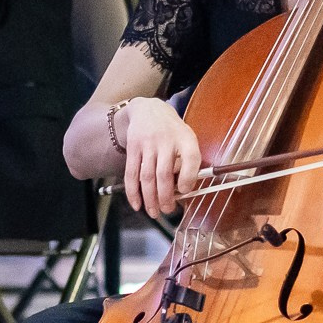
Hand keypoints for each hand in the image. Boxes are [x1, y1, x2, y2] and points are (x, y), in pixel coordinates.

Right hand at [115, 96, 203, 215]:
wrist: (148, 109)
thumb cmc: (172, 131)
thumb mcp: (187, 138)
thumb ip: (188, 162)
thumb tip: (184, 191)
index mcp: (186, 139)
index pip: (191, 159)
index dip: (189, 179)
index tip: (185, 191)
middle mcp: (166, 141)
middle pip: (164, 174)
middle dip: (166, 197)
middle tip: (168, 210)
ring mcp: (148, 144)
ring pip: (147, 177)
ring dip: (150, 199)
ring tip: (154, 212)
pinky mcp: (133, 148)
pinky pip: (131, 173)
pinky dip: (133, 191)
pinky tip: (136, 204)